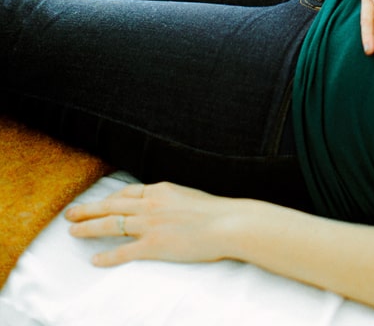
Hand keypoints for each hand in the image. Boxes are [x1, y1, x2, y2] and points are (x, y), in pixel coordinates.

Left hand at [65, 181, 232, 266]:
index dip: (108, 198)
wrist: (227, 223)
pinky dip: (107, 255)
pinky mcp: (154, 245)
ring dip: (89, 228)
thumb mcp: (188, 196)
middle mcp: (151, 205)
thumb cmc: (215, 211)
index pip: (127, 193)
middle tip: (70, 213)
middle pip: (112, 205)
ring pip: (112, 224)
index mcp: (160, 190)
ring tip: (73, 232)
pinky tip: (95, 259)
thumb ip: (171, 199)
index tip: (97, 203)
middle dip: (88, 209)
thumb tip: (163, 205)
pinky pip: (124, 251)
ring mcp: (151, 224)